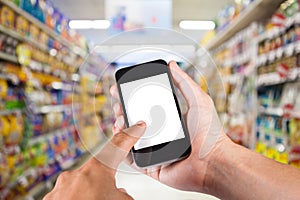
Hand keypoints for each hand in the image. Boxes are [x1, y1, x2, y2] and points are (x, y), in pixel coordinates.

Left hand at [43, 122, 146, 199]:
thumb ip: (124, 194)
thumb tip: (121, 193)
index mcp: (96, 170)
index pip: (118, 146)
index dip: (130, 135)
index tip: (138, 126)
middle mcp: (76, 174)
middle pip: (97, 172)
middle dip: (104, 183)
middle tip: (108, 196)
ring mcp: (61, 187)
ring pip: (82, 186)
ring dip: (89, 195)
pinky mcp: (51, 198)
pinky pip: (68, 196)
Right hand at [110, 61, 230, 192]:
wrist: (212, 162)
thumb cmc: (210, 133)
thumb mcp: (198, 100)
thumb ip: (184, 82)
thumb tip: (172, 64)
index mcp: (168, 119)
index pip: (145, 106)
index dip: (131, 97)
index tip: (120, 89)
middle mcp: (160, 133)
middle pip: (134, 119)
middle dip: (122, 109)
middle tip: (118, 103)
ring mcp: (154, 149)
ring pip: (130, 137)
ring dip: (120, 126)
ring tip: (119, 118)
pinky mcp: (150, 165)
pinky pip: (131, 157)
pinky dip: (122, 147)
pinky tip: (120, 135)